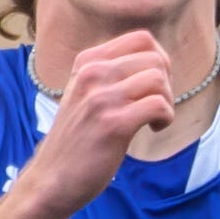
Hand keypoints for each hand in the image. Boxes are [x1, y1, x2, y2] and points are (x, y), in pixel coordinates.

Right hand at [15, 32, 182, 214]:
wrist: (51, 180)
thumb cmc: (76, 141)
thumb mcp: (85, 94)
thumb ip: (110, 74)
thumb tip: (158, 61)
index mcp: (87, 62)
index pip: (142, 39)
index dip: (160, 61)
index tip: (152, 87)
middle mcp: (92, 74)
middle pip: (156, 59)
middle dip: (167, 84)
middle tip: (155, 107)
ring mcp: (101, 98)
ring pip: (159, 79)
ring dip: (167, 101)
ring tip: (153, 120)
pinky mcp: (113, 124)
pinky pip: (158, 105)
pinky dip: (166, 117)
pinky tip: (153, 129)